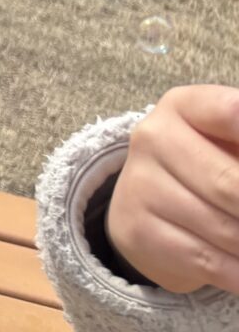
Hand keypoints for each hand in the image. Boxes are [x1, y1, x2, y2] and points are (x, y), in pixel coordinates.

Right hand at [105, 85, 238, 294]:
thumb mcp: (227, 144)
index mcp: (183, 107)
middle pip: (231, 185)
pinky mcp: (140, 230)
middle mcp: (153, 137)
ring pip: (226, 230)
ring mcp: (141, 185)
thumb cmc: (204, 167)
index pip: (230, 112)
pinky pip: (210, 261)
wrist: (142, 204)